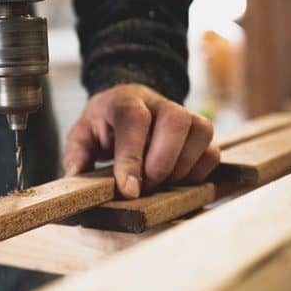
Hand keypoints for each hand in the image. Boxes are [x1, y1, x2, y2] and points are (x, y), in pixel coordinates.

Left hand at [62, 84, 219, 198]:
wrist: (128, 106)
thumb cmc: (104, 125)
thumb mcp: (82, 135)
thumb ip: (77, 155)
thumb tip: (77, 177)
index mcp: (125, 100)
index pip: (133, 120)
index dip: (132, 157)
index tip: (129, 190)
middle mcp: (159, 103)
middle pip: (176, 120)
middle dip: (162, 162)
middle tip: (146, 186)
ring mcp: (185, 115)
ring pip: (201, 132)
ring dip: (182, 168)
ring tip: (159, 183)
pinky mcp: (200, 133)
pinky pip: (212, 151)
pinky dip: (197, 173)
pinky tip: (176, 180)